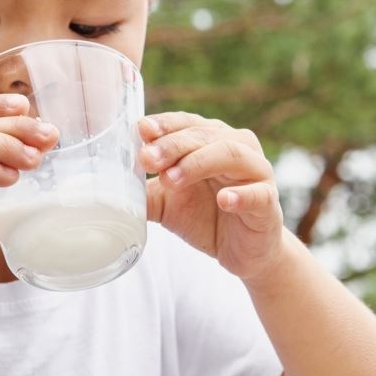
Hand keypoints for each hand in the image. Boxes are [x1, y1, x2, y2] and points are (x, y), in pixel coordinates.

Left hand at [138, 112, 289, 282]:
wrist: (244, 252)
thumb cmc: (206, 218)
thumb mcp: (167, 204)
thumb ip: (143, 193)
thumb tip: (107, 189)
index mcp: (211, 140)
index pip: (186, 123)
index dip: (164, 124)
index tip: (140, 130)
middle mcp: (237, 147)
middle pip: (204, 135)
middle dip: (172, 145)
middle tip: (147, 159)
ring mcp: (256, 172)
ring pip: (231, 154)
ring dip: (198, 163)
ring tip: (172, 179)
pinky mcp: (268, 202)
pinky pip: (258, 193)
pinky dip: (241, 194)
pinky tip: (224, 199)